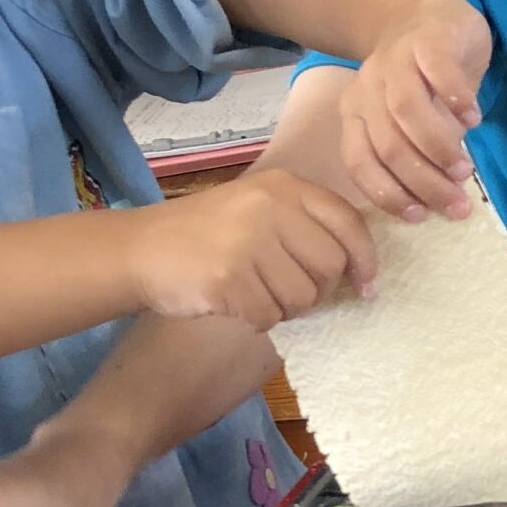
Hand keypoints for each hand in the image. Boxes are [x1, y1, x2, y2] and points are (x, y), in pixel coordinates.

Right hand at [131, 169, 375, 328]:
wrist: (140, 249)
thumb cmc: (205, 234)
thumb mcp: (256, 208)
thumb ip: (302, 224)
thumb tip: (358, 266)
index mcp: (283, 186)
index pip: (347, 222)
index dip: (364, 258)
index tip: (366, 285)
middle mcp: (269, 206)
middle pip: (330, 265)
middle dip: (317, 290)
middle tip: (288, 292)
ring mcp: (248, 241)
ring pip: (304, 297)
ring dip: (286, 308)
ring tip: (256, 294)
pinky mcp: (229, 277)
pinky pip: (270, 316)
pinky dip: (258, 320)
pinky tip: (235, 304)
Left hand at [337, 0, 490, 220]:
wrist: (422, 11)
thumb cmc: (420, 78)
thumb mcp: (409, 121)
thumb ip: (417, 152)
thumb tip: (443, 195)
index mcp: (356, 114)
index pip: (361, 162)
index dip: (388, 194)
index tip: (420, 216)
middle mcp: (367, 89)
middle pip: (388, 145)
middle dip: (423, 182)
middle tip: (457, 204)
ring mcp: (396, 61)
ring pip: (406, 112)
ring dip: (438, 148)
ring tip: (465, 170)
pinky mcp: (427, 40)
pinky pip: (437, 72)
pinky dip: (455, 100)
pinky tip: (474, 119)